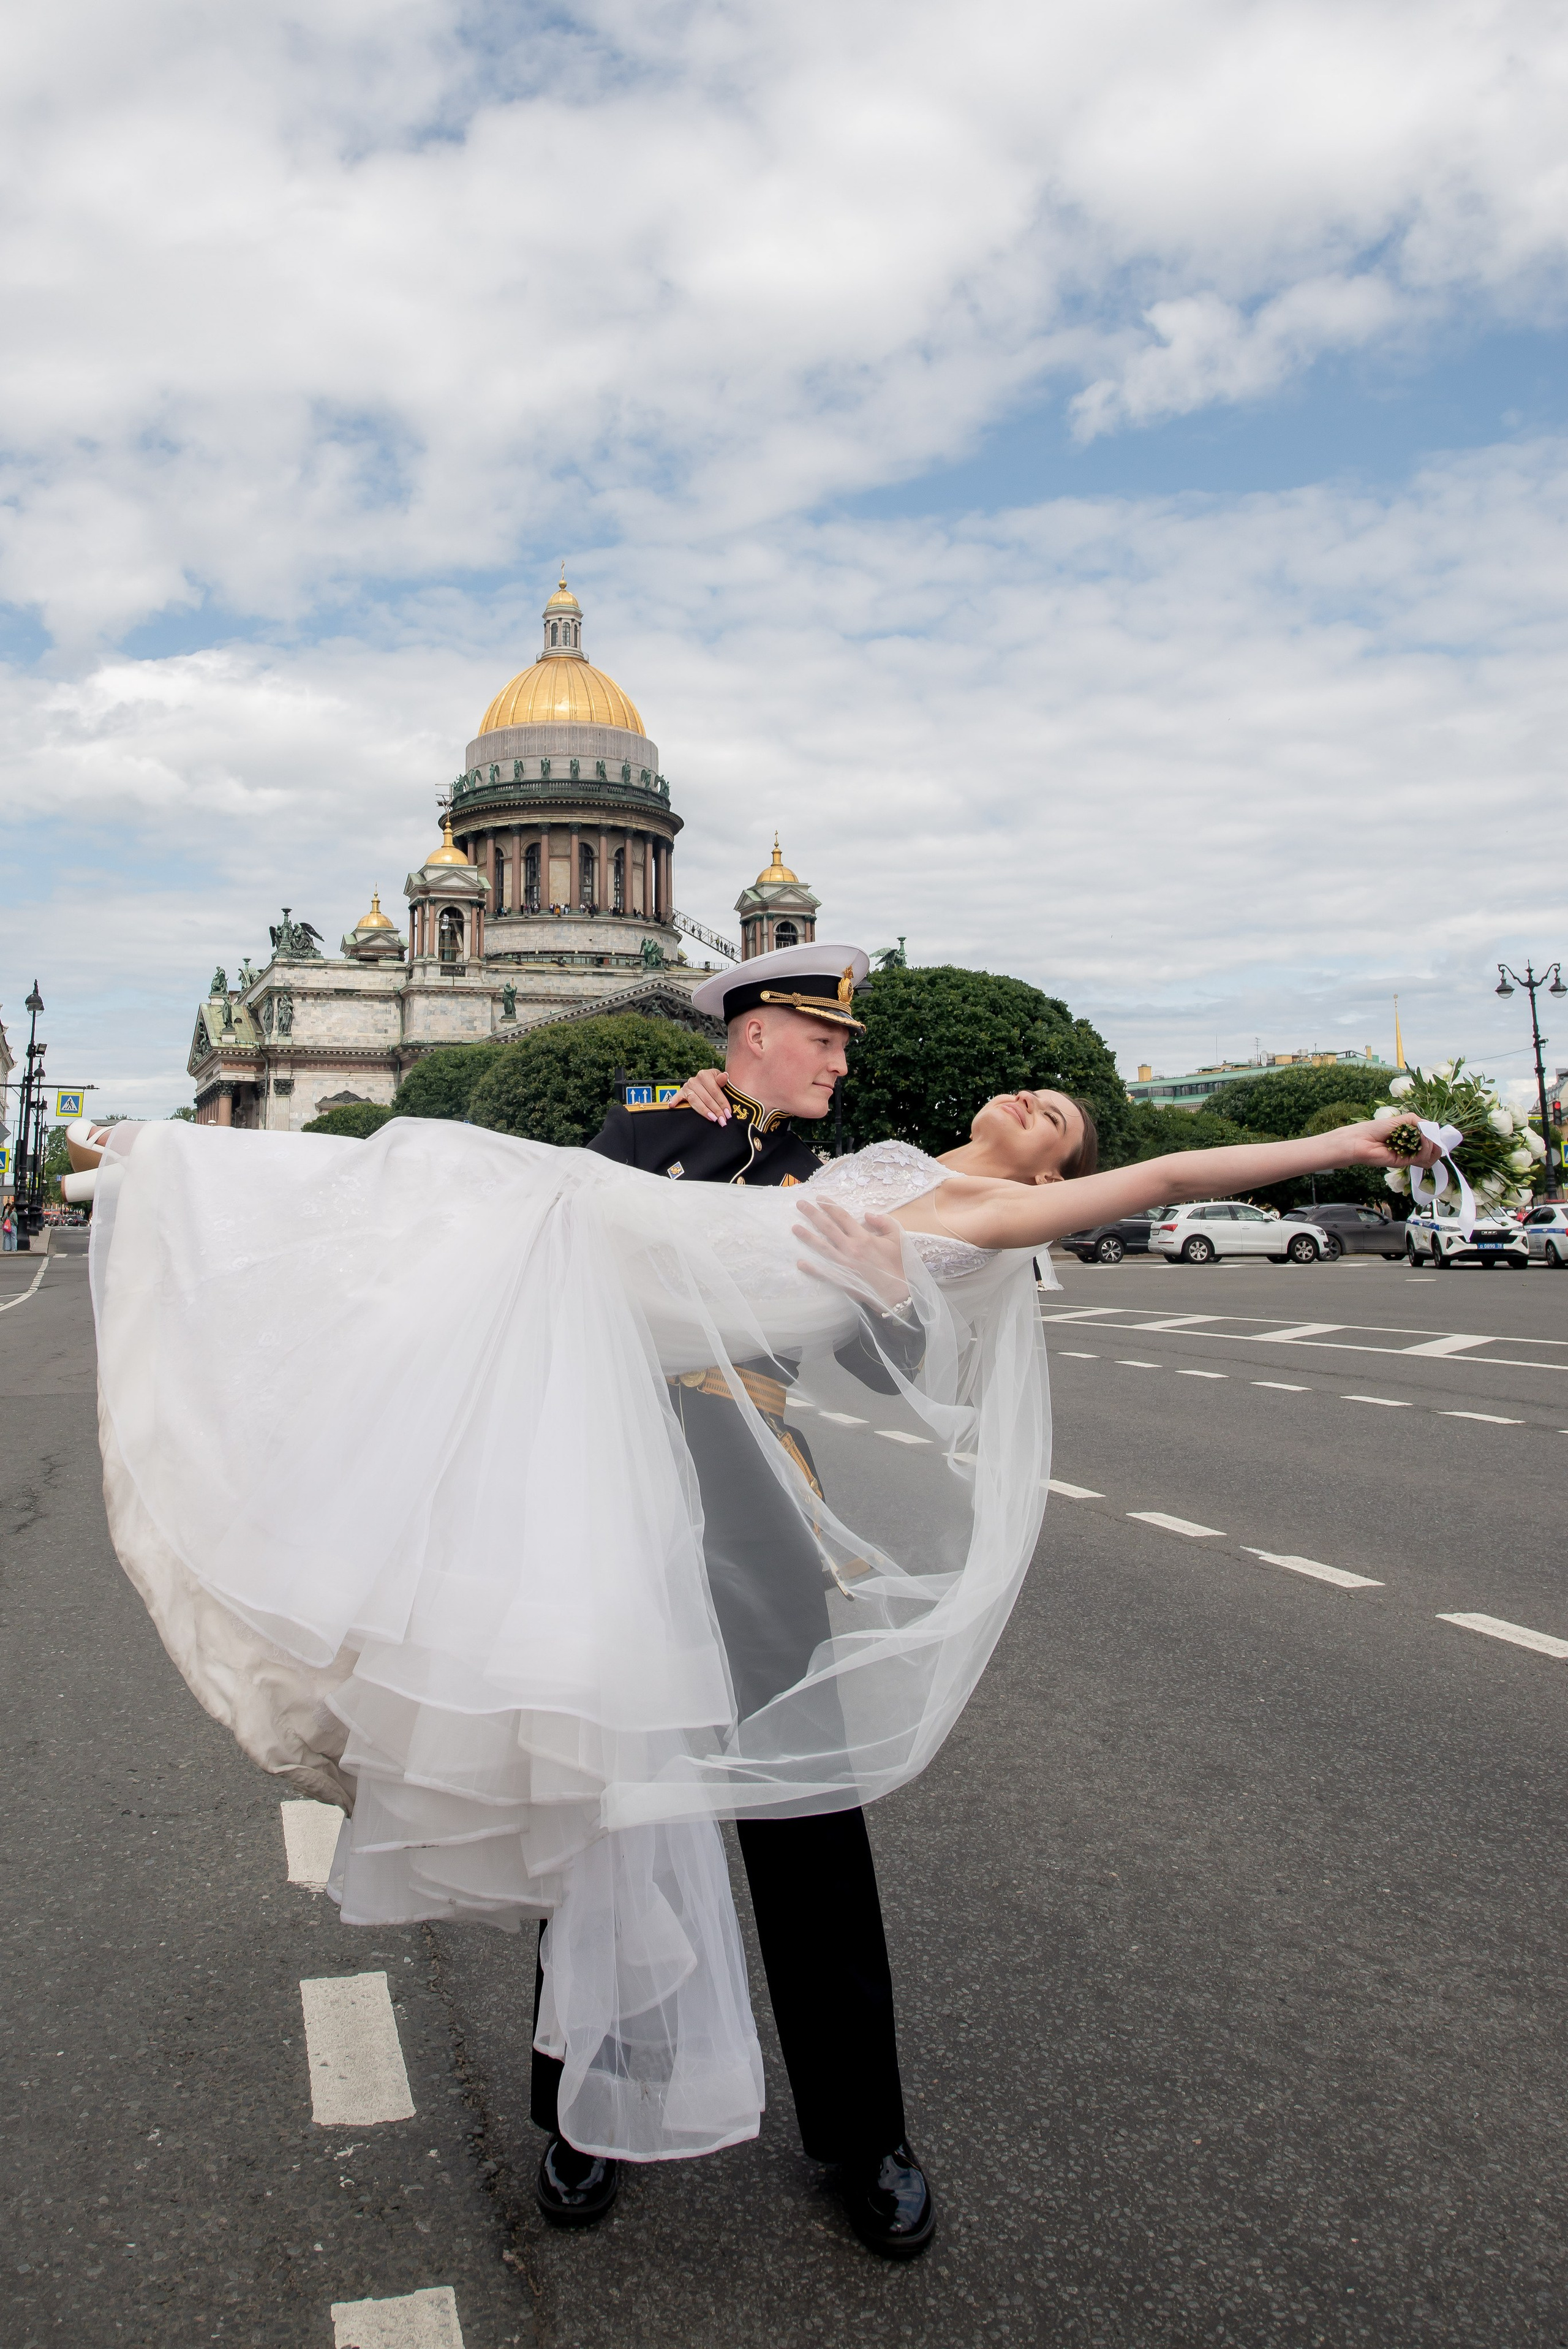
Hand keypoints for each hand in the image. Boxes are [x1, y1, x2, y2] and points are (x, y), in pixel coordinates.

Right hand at [667, 1067, 729, 1122]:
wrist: (706, 1079)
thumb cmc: (714, 1080)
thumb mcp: (719, 1078)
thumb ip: (722, 1079)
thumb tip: (724, 1076)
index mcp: (704, 1075)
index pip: (715, 1091)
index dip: (722, 1103)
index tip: (728, 1113)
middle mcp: (694, 1080)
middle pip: (706, 1098)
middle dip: (716, 1111)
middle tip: (722, 1120)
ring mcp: (687, 1087)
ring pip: (695, 1101)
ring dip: (704, 1111)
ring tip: (712, 1119)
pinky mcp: (681, 1092)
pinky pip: (677, 1097)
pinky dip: (674, 1101)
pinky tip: (672, 1106)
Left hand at [792, 1198, 909, 1309]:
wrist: (897, 1292)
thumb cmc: (897, 1264)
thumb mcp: (897, 1238)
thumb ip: (883, 1222)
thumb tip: (867, 1214)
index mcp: (863, 1237)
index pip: (842, 1217)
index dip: (829, 1206)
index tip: (819, 1198)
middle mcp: (850, 1248)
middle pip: (827, 1227)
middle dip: (812, 1214)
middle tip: (800, 1204)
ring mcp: (844, 1264)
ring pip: (822, 1247)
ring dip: (807, 1236)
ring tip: (795, 1227)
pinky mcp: (842, 1279)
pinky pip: (824, 1273)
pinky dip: (812, 1268)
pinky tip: (800, 1263)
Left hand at [1355, 1109, 1443, 1168]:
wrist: (1362, 1140)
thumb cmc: (1378, 1128)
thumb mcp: (1403, 1119)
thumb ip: (1419, 1122)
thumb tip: (1432, 1130)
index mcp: (1412, 1139)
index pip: (1432, 1141)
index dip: (1436, 1137)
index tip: (1435, 1131)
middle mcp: (1412, 1148)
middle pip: (1435, 1150)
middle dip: (1436, 1142)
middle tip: (1430, 1135)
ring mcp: (1409, 1156)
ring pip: (1432, 1156)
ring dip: (1432, 1145)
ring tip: (1423, 1137)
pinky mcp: (1405, 1162)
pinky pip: (1423, 1158)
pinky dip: (1425, 1148)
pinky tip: (1419, 1140)